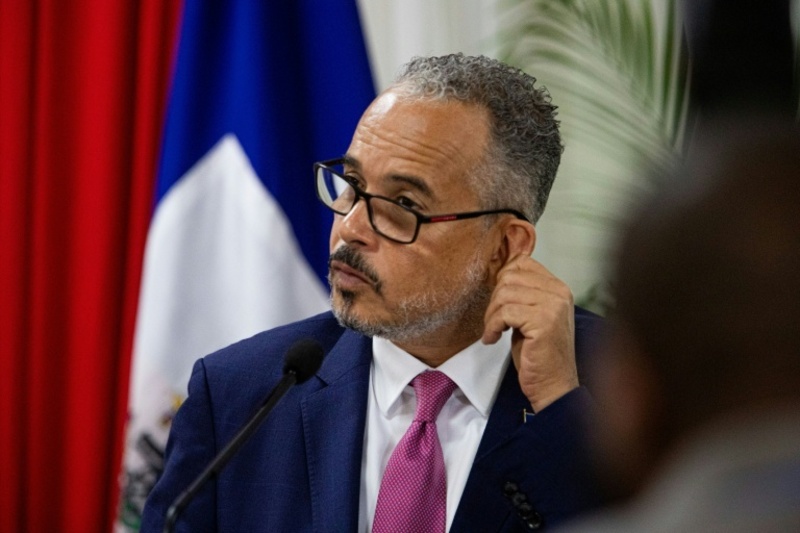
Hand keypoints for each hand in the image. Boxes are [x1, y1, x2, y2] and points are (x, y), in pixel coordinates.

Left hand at [482, 255, 577, 411]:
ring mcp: (553, 306)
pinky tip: (493, 339)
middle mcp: (559, 292)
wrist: (553, 385)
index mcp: (558, 288)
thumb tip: (498, 276)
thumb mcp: (532, 316)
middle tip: (493, 321)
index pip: (522, 263)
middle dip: (494, 300)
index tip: (498, 302)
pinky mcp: (543, 322)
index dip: (502, 280)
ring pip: (504, 294)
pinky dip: (492, 326)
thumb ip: (523, 295)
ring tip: (493, 331)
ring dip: (491, 315)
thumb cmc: (539, 354)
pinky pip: (505, 313)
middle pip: (509, 277)